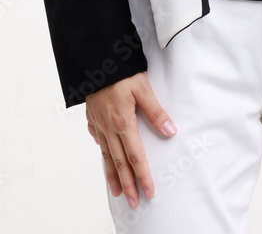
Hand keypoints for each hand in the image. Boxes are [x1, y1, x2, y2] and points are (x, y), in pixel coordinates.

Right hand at [85, 72, 176, 209]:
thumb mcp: (143, 88)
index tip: (149, 191)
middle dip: (129, 184)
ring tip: (118, 191)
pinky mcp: (91, 117)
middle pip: (120, 162)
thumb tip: (170, 131)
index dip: (143, 176)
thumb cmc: (120, 71)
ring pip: (106, 155)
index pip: (136, 157)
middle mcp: (108, 128)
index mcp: (123, 122)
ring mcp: (98, 124)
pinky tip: (104, 156)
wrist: (94, 58)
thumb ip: (155, 111)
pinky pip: (97, 140)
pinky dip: (101, 152)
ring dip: (113, 175)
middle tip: (135, 202)